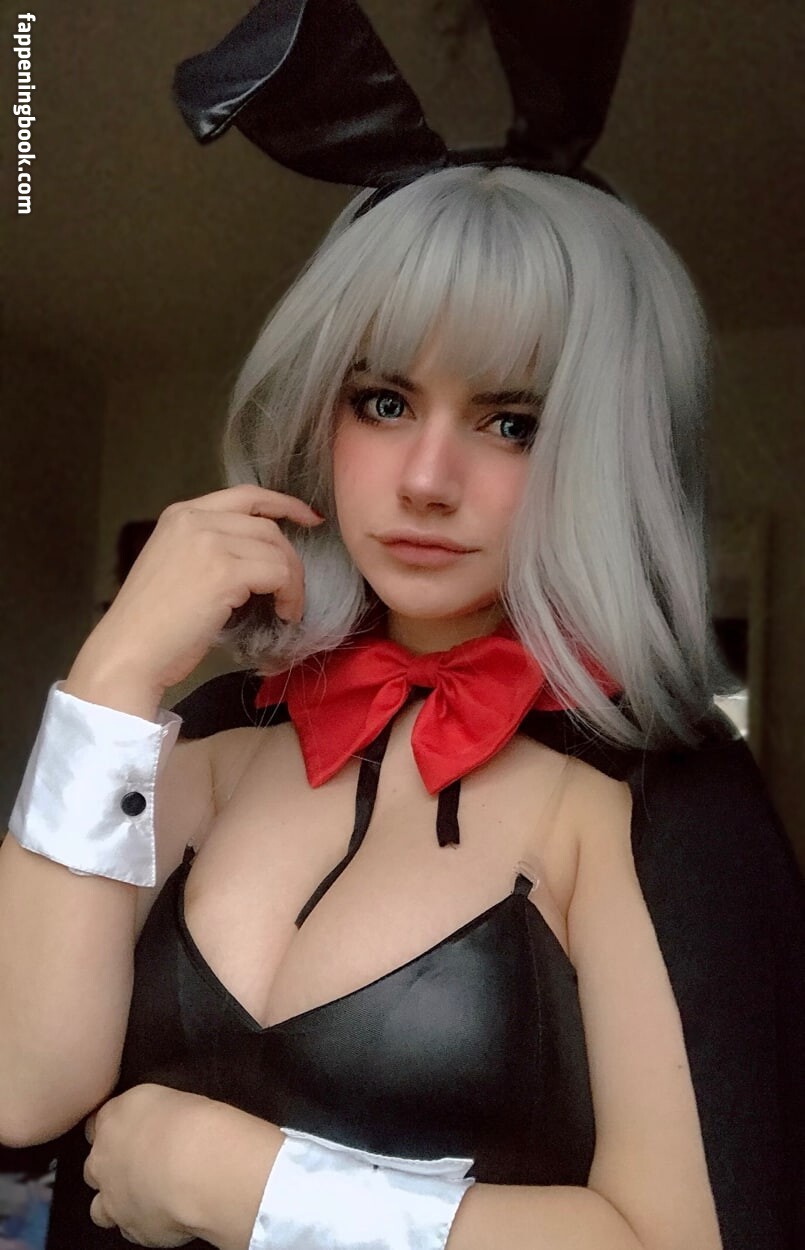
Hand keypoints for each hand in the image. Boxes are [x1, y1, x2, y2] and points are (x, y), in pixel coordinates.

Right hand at [71, 484, 324, 695]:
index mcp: (181, 514)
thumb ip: (210, 548)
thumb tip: (259, 555)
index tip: (309, 518)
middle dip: (291, 557)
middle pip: (267, 525)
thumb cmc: (152, 624)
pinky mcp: (224, 572)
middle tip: (295, 588)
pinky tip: (284, 614)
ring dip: (293, 581)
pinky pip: (279, 574)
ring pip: (277, 550)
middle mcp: (195, 519)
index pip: (245, 495)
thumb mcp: (177, 566)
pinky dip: (290, 595)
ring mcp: (209, 543)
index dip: (284, 503)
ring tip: (287, 608)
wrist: (129, 652)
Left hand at [84, 1084, 199, 1246]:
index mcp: (113, 1117)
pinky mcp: (131, 1228)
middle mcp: (104, 1159)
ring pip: (100, 1208)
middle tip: (144, 1164)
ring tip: (149, 1195)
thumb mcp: (171, 1096)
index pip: (96, 1123)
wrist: (196, 1166)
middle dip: (112, 1169)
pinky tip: (164, 1213)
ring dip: (118, 1203)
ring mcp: (113, 1198)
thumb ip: (154, 1110)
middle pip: (94, 1167)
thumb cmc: (191, 1125)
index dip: (115, 1129)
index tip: (131, 1131)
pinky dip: (143, 1224)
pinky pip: (130, 1230)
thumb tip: (163, 1116)